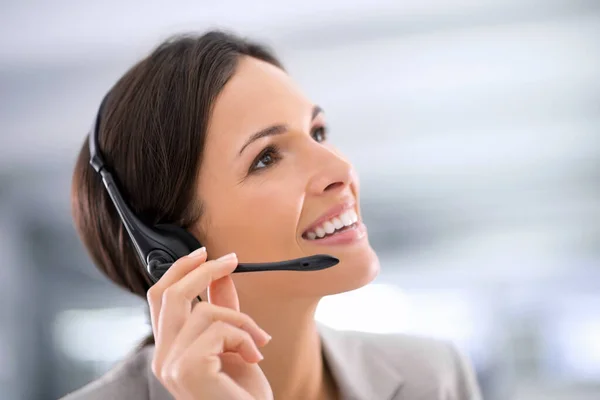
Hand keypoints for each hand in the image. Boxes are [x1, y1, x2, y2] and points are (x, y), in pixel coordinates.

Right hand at [147, 248, 272, 399]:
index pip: (158, 298)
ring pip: (204, 312)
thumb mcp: (234, 342)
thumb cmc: (242, 392)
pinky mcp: (188, 368)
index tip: (205, 253)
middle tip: (232, 261)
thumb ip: (223, 309)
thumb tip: (222, 275)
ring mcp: (171, 364)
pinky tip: (255, 356)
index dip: (179, 270)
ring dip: (242, 320)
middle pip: (170, 295)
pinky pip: (219, 329)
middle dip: (203, 270)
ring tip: (259, 341)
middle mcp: (162, 357)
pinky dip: (244, 336)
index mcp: (169, 349)